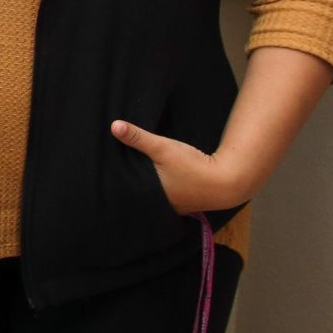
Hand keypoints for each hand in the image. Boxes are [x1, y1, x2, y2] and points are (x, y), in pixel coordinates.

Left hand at [110, 120, 248, 213]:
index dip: (115, 184)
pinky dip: (159, 190)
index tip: (103, 176)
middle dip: (128, 186)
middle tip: (112, 176)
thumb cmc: (194, 166)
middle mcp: (161, 205)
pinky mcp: (186, 203)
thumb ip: (138, 137)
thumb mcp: (163, 148)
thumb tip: (113, 125)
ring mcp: (175, 206)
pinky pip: (166, 197)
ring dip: (145, 188)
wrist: (229, 180)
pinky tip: (156, 182)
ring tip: (130, 178)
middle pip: (138, 195)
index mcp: (151, 195)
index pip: (126, 191)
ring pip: (152, 197)